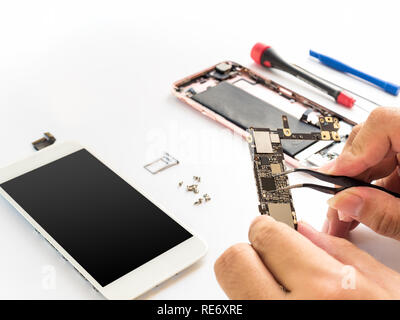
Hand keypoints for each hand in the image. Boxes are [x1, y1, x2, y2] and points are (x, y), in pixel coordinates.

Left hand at [214, 216, 399, 298]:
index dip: (266, 229)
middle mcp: (290, 316)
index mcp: (328, 292)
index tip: (269, 232)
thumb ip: (341, 254)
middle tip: (270, 261)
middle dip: (249, 254)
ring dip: (253, 286)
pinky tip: (286, 309)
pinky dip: (258, 306)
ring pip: (232, 293)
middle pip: (232, 263)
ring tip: (285, 295)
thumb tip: (304, 231)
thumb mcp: (388, 291)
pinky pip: (243, 314)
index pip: (265, 236)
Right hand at [321, 107, 399, 238]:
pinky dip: (370, 189)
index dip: (352, 152)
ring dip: (354, 188)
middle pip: (370, 143)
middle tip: (335, 208)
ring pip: (373, 157)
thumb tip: (343, 201)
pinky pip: (385, 167)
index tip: (334, 179)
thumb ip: (384, 214)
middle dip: (347, 179)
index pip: (381, 124)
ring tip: (344, 218)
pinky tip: (360, 210)